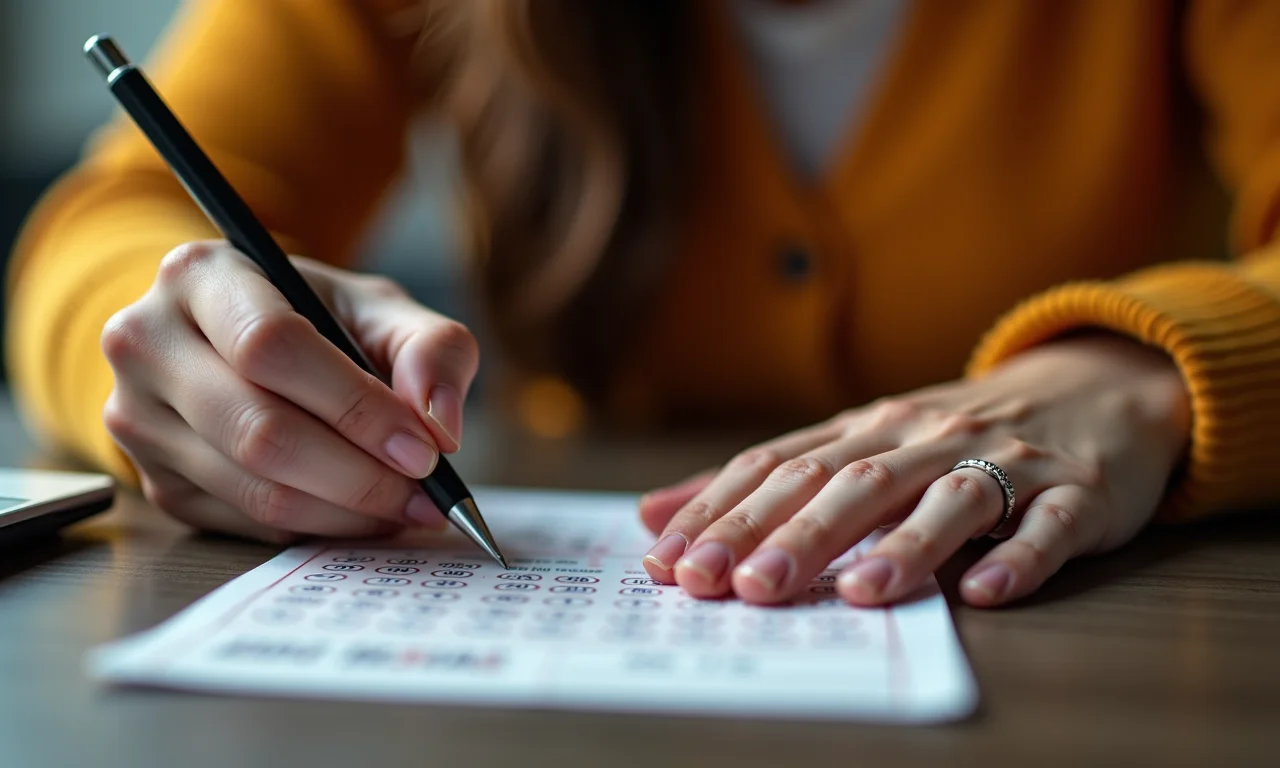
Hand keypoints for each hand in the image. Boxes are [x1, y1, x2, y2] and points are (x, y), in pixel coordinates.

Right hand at [101, 241, 478, 542]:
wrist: (242, 343)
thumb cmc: (318, 319)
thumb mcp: (381, 309)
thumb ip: (430, 349)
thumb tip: (439, 424)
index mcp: (199, 275)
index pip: (271, 347)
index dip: (355, 406)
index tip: (424, 448)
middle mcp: (146, 342)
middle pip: (259, 431)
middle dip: (360, 474)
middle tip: (426, 493)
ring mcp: (139, 419)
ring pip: (255, 489)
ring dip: (347, 511)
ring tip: (407, 506)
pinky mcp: (156, 483)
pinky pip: (247, 523)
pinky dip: (319, 526)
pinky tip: (360, 511)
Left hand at [637, 335, 1190, 606]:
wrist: (1098, 387)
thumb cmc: (957, 431)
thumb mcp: (861, 441)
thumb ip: (764, 478)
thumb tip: (652, 514)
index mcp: (867, 428)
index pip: (781, 466)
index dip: (724, 512)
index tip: (672, 562)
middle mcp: (925, 437)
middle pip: (851, 482)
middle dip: (791, 533)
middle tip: (741, 585)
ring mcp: (1005, 460)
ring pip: (947, 500)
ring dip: (900, 546)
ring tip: (854, 592)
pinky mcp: (1075, 492)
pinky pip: (1046, 525)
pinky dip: (1017, 557)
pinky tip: (984, 591)